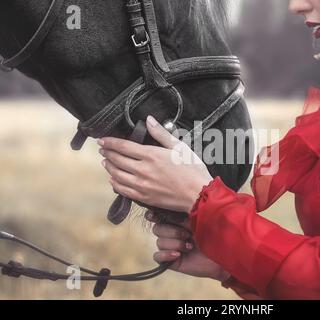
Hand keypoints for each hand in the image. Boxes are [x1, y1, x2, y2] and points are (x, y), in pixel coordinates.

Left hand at [98, 116, 212, 212]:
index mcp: (151, 155)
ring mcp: (142, 185)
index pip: (123, 146)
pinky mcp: (144, 197)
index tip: (102, 140)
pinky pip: (123, 190)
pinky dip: (115, 183)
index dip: (110, 142)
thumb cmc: (192, 170)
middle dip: (107, 153)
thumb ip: (161, 133)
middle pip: (117, 160)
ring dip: (109, 167)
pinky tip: (113, 179)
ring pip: (117, 175)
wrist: (198, 194)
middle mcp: (143, 170)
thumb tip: (149, 120)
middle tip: (103, 149)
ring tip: (106, 162)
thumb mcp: (179, 147)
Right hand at [146, 210, 230, 281]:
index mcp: (178, 221)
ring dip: (175, 243)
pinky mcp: (170, 260)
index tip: (153, 215)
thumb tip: (168, 207)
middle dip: (172, 231)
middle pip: (157, 228)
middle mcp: (172, 233)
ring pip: (159, 242)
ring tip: (190, 246)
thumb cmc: (213, 236)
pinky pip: (157, 256)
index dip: (154, 215)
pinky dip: (166, 255)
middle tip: (188, 235)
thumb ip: (183, 215)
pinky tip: (178, 254)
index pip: (160, 216)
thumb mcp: (198, 222)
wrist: (221, 257)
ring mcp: (171, 246)